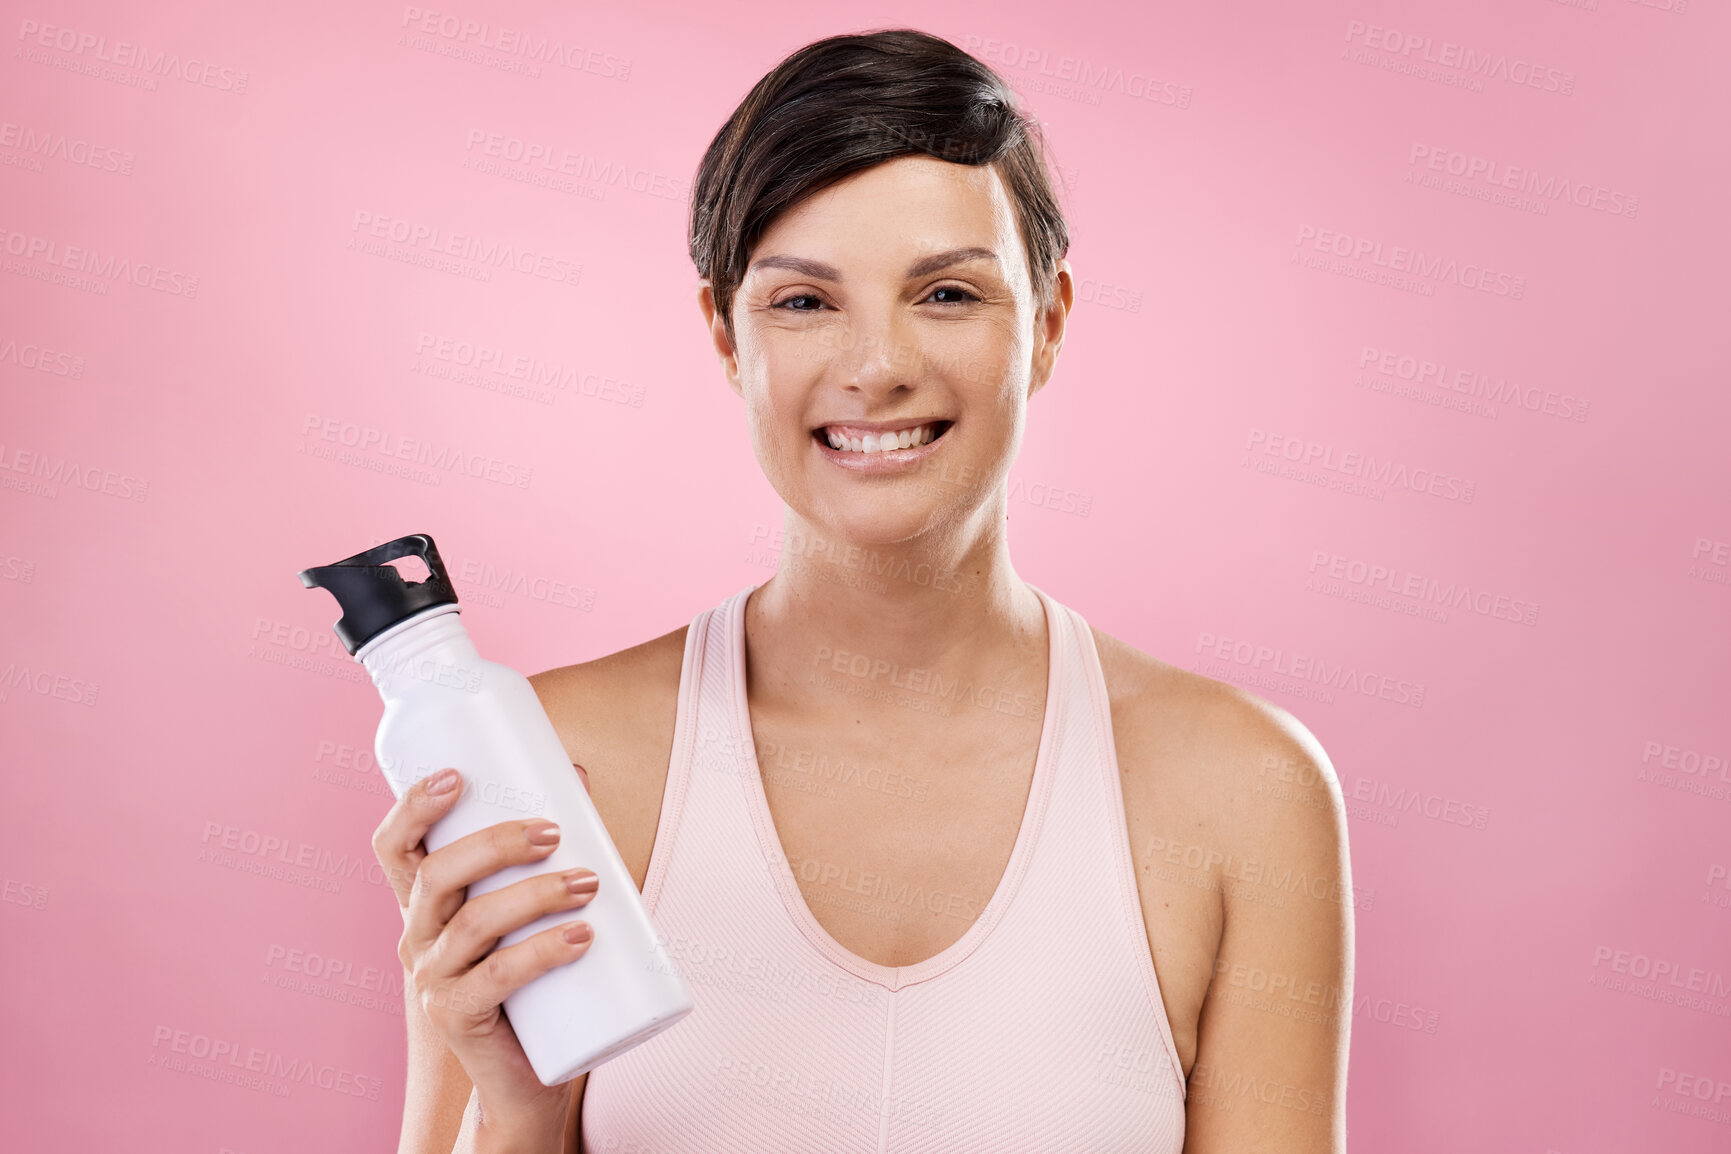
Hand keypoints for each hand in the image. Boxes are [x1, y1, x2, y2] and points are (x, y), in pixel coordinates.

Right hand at [372, 766, 599, 1140]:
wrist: (526, 1073)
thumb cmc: (531, 975)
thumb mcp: (528, 908)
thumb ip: (546, 847)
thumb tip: (578, 776)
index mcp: (425, 903)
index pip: (394, 849)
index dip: (412, 808)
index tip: (456, 776)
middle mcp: (417, 937)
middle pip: (437, 874)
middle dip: (495, 842)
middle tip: (554, 831)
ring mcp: (433, 980)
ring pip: (473, 922)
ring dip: (534, 893)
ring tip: (588, 883)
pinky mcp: (458, 1018)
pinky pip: (496, 977)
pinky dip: (542, 951)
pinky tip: (582, 936)